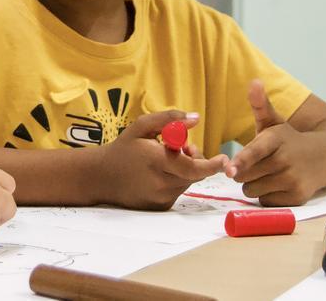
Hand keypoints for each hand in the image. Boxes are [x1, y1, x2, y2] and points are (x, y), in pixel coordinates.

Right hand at [94, 111, 227, 209]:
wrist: (100, 177)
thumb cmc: (123, 149)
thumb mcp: (141, 127)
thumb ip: (169, 119)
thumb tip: (196, 118)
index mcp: (156, 161)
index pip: (193, 167)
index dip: (212, 164)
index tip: (224, 159)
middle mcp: (160, 183)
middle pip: (194, 174)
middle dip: (196, 160)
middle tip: (184, 148)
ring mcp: (160, 197)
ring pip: (188, 182)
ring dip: (185, 171)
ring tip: (166, 160)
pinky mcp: (160, 206)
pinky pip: (179, 191)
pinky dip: (176, 181)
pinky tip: (159, 175)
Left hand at [225, 80, 324, 205]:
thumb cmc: (290, 140)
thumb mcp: (275, 122)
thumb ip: (260, 105)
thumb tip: (254, 81)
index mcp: (276, 139)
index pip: (254, 152)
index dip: (241, 161)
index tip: (230, 170)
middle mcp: (286, 160)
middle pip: (245, 175)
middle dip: (244, 172)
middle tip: (258, 164)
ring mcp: (293, 180)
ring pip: (252, 190)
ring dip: (254, 185)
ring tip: (269, 174)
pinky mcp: (297, 197)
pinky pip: (265, 201)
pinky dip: (267, 196)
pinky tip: (279, 185)